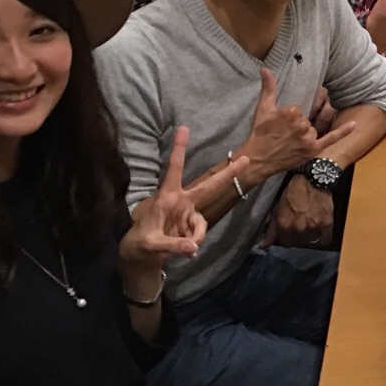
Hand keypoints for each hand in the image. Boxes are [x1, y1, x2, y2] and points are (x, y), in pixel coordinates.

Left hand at [119, 127, 245, 291]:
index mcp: (167, 197)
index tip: (183, 128)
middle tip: (246, 159)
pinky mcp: (190, 226)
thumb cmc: (140, 244)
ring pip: (202, 223)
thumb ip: (173, 245)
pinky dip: (194, 243)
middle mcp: (181, 201)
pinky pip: (200, 233)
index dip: (179, 149)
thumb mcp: (152, 245)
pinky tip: (185, 252)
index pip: (174, 169)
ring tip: (184, 250)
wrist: (141, 257)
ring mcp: (187, 214)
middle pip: (208, 186)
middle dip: (227, 174)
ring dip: (196, 236)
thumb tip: (193, 246)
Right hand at [239, 68, 354, 182]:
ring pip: (313, 130)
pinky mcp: (312, 150)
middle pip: (307, 120)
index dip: (288, 118)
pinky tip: (354, 124)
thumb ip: (268, 87)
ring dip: (305, 135)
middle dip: (297, 127)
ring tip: (289, 143)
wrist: (258, 159)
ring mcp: (308, 138)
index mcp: (291, 112)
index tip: (279, 126)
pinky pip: (331, 138)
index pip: (298, 110)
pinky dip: (343, 132)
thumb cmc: (260, 133)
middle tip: (282, 136)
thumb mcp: (263, 108)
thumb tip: (265, 69)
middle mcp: (302, 125)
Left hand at [265, 174, 334, 247]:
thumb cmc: (293, 192)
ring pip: (311, 242)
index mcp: (284, 226)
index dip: (287, 237)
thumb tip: (262, 247)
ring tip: (310, 226)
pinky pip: (325, 240)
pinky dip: (323, 237)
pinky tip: (321, 230)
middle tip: (300, 226)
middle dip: (298, 237)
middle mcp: (298, 230)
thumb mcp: (278, 209)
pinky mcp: (327, 225)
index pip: (285, 244)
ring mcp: (313, 228)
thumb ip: (271, 230)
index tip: (289, 231)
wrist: (313, 180)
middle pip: (298, 244)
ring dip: (310, 237)